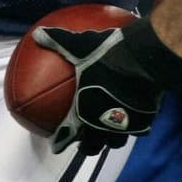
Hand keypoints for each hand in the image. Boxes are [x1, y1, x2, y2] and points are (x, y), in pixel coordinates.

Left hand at [33, 17, 181, 154]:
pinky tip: (133, 119)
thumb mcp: (77, 45)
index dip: (60, 141)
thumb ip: (56, 41)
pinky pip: (138, 130)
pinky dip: (133, 127)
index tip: (55, 145)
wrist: (142, 60)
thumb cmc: (105, 55)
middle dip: (87, 147)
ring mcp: (125, 124)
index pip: (68, 133)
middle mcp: (103, 122)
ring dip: (110, 139)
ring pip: (117, 141)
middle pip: (95, 145)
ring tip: (108, 134)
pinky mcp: (144, 120)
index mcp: (83, 109)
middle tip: (83, 144)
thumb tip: (38, 34)